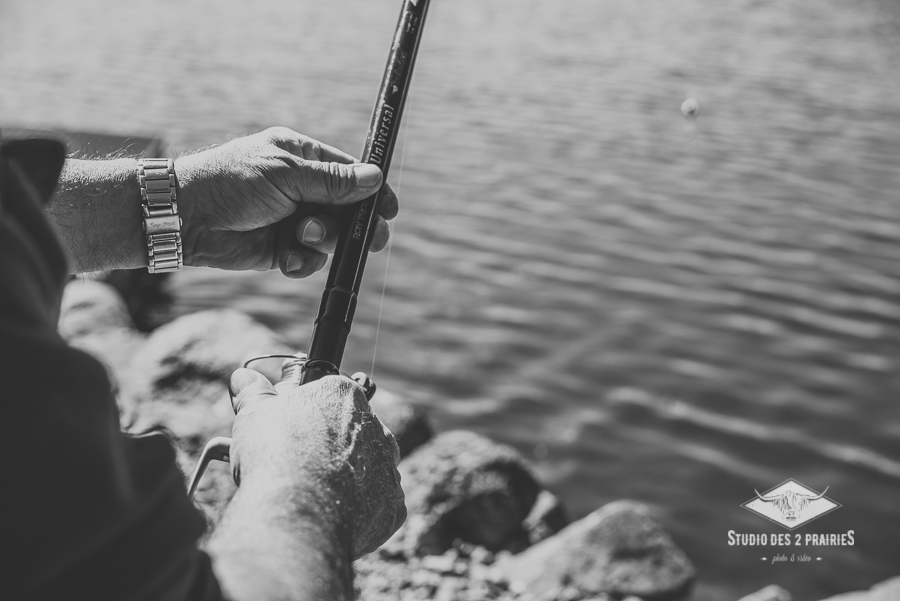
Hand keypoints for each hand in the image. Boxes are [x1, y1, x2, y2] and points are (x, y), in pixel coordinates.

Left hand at [175, 127, 398, 277]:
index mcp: (303, 158)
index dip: (372, 191)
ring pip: (331, 238)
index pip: (350, 174)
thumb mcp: (286, 175)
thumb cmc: (231, 182)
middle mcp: (301, 188)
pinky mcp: (280, 249)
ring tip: (302, 236)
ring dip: (323, 241)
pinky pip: (309, 260)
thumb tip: (375, 177)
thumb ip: (333, 182)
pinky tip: (288, 259)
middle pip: (347, 210)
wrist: (185, 217)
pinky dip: (303, 262)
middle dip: (356, 225)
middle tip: (371, 239)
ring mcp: (292, 219)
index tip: (389, 209)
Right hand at [228, 366, 406, 556]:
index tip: (291, 429)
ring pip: (368, 471)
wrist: (297, 514)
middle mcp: (377, 428)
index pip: (330, 395)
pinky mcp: (393, 507)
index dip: (307, 412)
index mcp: (345, 395)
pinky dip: (358, 513)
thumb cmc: (275, 455)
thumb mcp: (254, 413)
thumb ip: (254, 392)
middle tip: (299, 465)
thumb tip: (244, 376)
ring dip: (347, 479)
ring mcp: (389, 469)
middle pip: (353, 433)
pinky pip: (377, 507)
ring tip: (312, 496)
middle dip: (330, 446)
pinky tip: (330, 517)